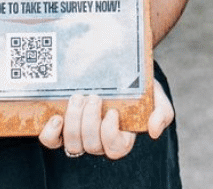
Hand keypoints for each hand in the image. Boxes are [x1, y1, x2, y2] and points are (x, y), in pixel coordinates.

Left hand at [38, 80, 174, 158]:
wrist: (116, 64)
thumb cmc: (137, 83)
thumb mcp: (156, 94)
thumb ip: (162, 113)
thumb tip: (153, 131)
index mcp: (121, 137)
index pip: (115, 148)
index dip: (110, 134)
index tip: (112, 111)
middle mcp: (98, 140)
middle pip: (90, 145)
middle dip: (89, 122)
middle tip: (93, 96)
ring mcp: (78, 134)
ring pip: (72, 144)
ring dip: (73, 122)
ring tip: (77, 98)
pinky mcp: (61, 126)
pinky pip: (51, 141)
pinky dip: (51, 133)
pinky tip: (56, 116)